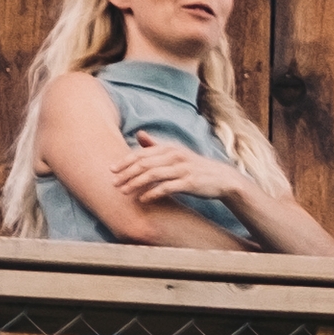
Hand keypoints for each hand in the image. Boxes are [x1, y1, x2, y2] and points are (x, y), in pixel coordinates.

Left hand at [112, 134, 247, 208]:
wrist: (221, 179)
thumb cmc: (195, 167)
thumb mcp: (177, 153)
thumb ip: (157, 145)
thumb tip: (138, 134)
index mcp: (170, 148)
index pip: (142, 153)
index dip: (125, 161)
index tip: (111, 170)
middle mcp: (175, 156)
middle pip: (144, 163)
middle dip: (126, 174)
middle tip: (113, 183)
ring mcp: (183, 169)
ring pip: (152, 175)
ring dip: (135, 184)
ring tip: (124, 192)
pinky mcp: (189, 183)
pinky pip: (166, 188)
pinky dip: (152, 193)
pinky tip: (143, 199)